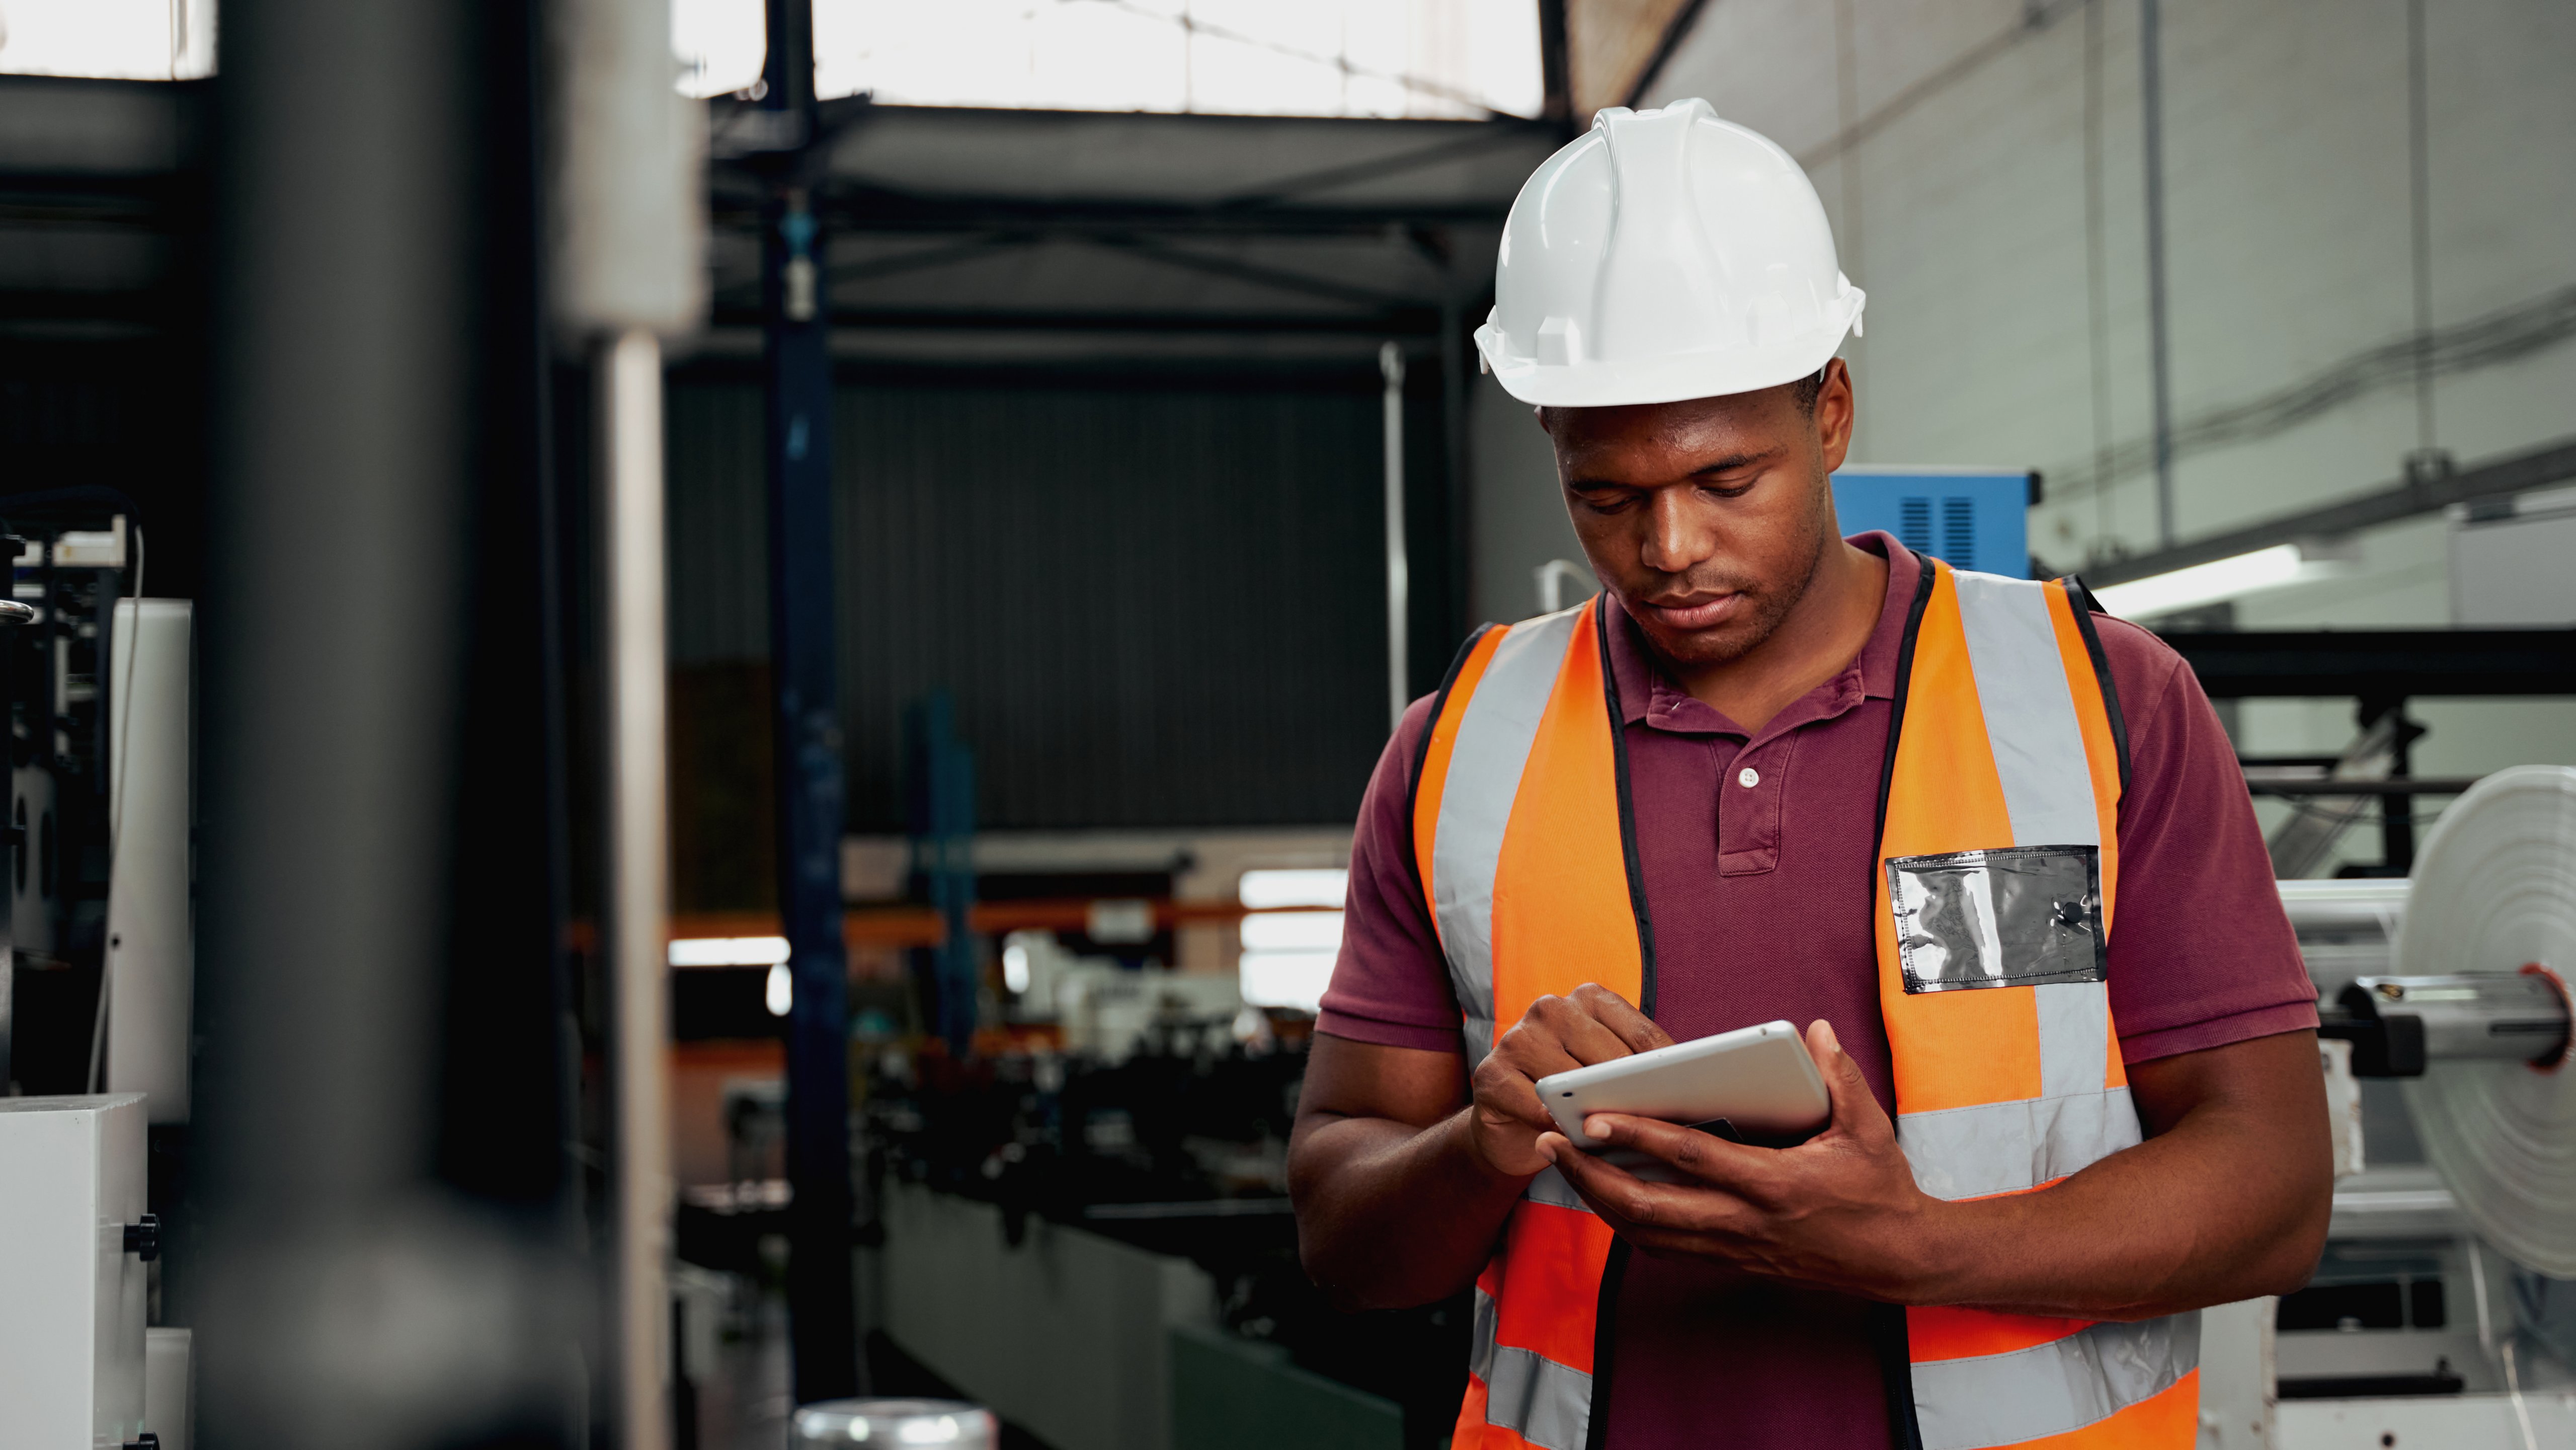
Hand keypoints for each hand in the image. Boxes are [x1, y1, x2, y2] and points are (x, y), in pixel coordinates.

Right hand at [1465, 983, 1672, 1178]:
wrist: (1510, 1126)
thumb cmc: (1572, 1097)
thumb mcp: (1607, 1076)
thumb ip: (1637, 1070)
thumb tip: (1691, 1087)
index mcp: (1587, 998)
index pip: (1640, 1031)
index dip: (1667, 1069)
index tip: (1689, 1098)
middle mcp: (1550, 1008)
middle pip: (1609, 1057)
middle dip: (1634, 1095)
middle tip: (1659, 1128)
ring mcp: (1517, 1038)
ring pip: (1573, 1081)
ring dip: (1597, 1114)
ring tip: (1620, 1136)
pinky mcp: (1491, 1074)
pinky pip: (1537, 1106)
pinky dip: (1558, 1128)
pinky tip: (1575, 1141)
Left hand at [1539, 1019, 1944, 1300]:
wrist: (1899, 1260)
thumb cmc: (1881, 1190)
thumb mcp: (1869, 1130)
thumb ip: (1841, 1077)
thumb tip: (1816, 1032)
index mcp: (1775, 1184)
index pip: (1691, 1157)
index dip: (1639, 1136)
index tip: (1595, 1116)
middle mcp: (1745, 1222)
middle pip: (1648, 1207)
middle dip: (1593, 1177)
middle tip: (1552, 1143)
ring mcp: (1734, 1247)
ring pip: (1647, 1233)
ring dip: (1599, 1201)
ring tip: (1565, 1165)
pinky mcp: (1732, 1261)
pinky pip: (1665, 1247)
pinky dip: (1628, 1223)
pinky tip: (1606, 1198)